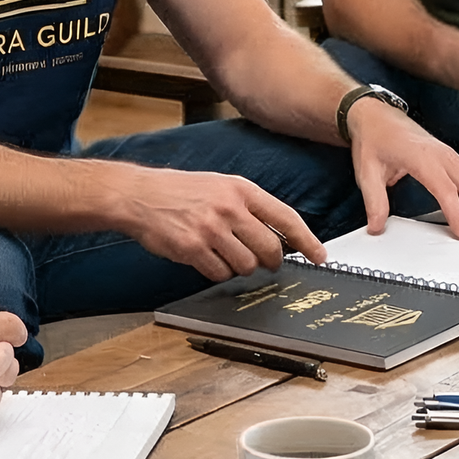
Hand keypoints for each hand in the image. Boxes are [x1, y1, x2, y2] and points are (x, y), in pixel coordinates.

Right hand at [99, 161, 325, 280]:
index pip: (285, 217)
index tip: (320, 256)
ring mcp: (211, 229)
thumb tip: (279, 233)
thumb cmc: (181, 190)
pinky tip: (208, 259)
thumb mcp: (220, 185)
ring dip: (241, 267)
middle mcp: (229, 207)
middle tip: (268, 263)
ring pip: (247, 264)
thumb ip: (249, 205)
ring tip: (227, 255)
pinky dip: (218, 272)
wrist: (139, 195)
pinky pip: (219, 273)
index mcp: (241, 189)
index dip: (307, 240)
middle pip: (270, 248)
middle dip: (272, 261)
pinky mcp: (192, 248)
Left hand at [344, 96, 458, 239]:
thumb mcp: (366, 171)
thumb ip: (374, 200)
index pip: (444, 187)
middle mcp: (442, 155)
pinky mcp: (453, 160)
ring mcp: (450, 156)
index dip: (456, 211)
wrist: (377, 116)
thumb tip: (377, 226)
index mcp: (421, 156)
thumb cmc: (374, 139)